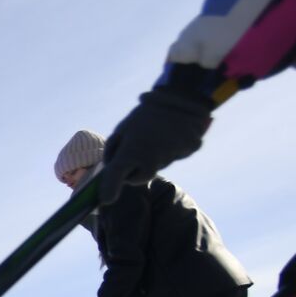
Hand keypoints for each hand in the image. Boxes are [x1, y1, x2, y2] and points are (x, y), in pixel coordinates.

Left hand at [97, 90, 211, 204]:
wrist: (181, 96)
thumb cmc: (145, 114)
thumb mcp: (122, 129)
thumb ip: (114, 151)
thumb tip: (111, 169)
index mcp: (132, 150)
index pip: (116, 177)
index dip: (109, 190)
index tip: (106, 200)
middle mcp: (152, 157)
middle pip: (140, 177)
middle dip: (135, 170)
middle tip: (137, 150)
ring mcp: (173, 154)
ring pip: (159, 165)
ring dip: (154, 156)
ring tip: (156, 135)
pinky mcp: (189, 150)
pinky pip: (176, 155)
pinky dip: (173, 148)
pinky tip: (172, 134)